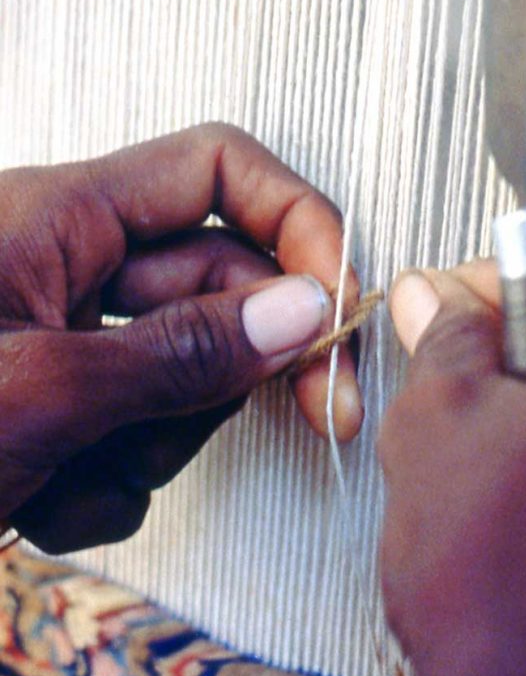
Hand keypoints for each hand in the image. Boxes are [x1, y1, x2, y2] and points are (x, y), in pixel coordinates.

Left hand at [0, 123, 361, 552]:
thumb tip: (304, 309)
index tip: (342, 302)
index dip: (298, 219)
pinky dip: (102, 489)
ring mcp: (61, 350)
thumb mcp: (33, 390)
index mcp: (60, 218)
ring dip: (153, 446)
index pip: (217, 170)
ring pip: (181, 381)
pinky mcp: (52, 415)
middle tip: (324, 414)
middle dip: (254, 361)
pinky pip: (131, 444)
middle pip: (219, 287)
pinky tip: (32, 505)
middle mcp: (69, 271)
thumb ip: (177, 352)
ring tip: (68, 478)